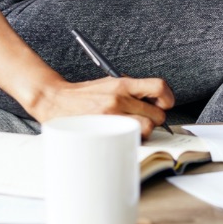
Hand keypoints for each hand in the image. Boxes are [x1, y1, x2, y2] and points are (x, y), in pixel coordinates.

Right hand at [32, 75, 174, 138]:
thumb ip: (131, 90)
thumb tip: (153, 101)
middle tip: (145, 119)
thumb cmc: (84, 95)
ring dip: (144, 132)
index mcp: (122, 83)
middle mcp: (119, 98)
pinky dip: (131, 140)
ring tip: (133, 129)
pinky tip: (123, 137)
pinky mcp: (104, 130)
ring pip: (147, 130)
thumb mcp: (109, 83)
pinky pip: (130, 139)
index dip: (167, 98)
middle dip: (155, 119)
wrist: (55, 100)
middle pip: (157, 115)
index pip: (158, 87)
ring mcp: (112, 116)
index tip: (165, 104)